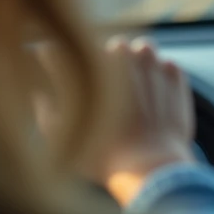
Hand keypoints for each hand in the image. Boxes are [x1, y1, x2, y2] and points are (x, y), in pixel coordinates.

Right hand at [33, 36, 197, 205]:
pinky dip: (161, 79)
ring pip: (143, 49)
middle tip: (109, 92)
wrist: (149, 167)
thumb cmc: (100, 154)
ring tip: (136, 93)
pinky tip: (155, 102)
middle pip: (113, 47)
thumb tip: (39, 91)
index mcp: (88, 62)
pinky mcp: (174, 74)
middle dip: (110, 64)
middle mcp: (120, 53)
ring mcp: (151, 61)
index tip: (67, 72)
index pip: (72, 46)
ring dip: (139, 64)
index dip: (65, 59)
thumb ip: (45, 105)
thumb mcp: (59, 134)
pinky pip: (166, 66)